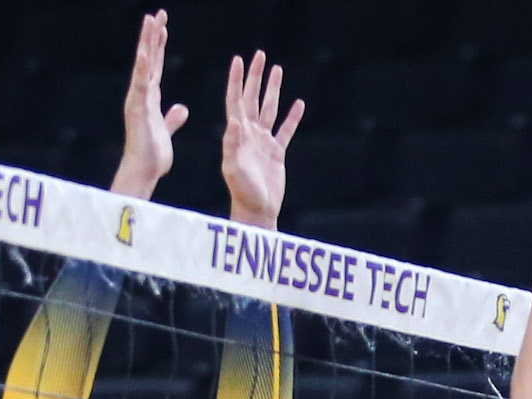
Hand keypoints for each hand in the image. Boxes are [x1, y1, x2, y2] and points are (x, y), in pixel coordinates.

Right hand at [111, 11, 187, 200]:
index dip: (159, 47)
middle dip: (153, 36)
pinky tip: (143, 51)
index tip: (162, 28)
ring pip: (144, 64)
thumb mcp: (166, 130)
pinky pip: (141, 84)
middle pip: (149, 59)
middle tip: (157, 14)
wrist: (144, 169)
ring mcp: (139, 98)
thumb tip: (181, 109)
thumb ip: (172, 118)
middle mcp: (142, 93)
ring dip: (147, 42)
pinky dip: (142, 67)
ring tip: (150, 21)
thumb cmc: (153, 154)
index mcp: (150, 97)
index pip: (155, 66)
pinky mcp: (138, 108)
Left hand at [222, 49, 304, 230]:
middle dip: (255, 76)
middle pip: (252, 98)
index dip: (236, 80)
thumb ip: (232, 145)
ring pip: (269, 109)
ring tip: (277, 69)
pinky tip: (299, 103)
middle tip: (260, 55)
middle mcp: (249, 133)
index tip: (238, 60)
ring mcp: (263, 142)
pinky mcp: (276, 153)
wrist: (257, 210)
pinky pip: (286, 130)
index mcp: (237, 134)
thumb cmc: (242, 192)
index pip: (235, 100)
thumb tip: (235, 120)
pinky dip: (293, 117)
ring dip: (273, 89)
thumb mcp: (233, 169)